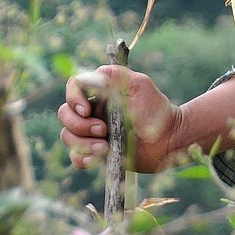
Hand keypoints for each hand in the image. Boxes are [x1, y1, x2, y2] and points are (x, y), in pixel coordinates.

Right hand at [57, 65, 181, 172]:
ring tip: (105, 148)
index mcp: (100, 92)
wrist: (168, 139)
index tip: (87, 109)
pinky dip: (81, 158)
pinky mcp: (96, 152)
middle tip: (103, 130)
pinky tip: (97, 158)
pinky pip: (76, 157)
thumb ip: (115, 76)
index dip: (74, 98)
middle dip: (80, 125)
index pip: (74, 87)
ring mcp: (93, 132)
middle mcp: (93, 111)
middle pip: (66, 114)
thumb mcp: (139, 85)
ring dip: (82, 143)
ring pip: (68, 136)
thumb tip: (90, 77)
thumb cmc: (156, 110)